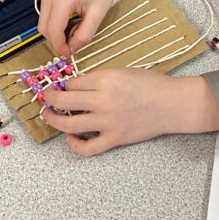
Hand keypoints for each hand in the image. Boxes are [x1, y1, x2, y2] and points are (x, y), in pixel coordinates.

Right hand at [37, 0, 158, 55]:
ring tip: (74, 33)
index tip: (69, 54)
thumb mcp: (98, 15)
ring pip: (43, 22)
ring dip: (56, 32)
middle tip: (73, 46)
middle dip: (57, 40)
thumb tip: (72, 50)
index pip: (53, 30)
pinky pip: (46, 13)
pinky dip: (55, 22)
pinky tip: (70, 23)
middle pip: (44, 28)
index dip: (60, 46)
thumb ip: (83, 35)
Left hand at [42, 70, 218, 155]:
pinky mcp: (114, 139)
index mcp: (105, 80)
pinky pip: (87, 147)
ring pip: (68, 125)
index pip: (71, 83)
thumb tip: (75, 87)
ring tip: (49, 117)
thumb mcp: (122, 72)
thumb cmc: (151, 85)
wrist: (172, 104)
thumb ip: (99, 79)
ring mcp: (107, 122)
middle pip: (63, 102)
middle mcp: (103, 101)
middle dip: (49, 99)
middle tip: (47, 98)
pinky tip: (71, 137)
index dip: (62, 85)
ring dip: (53, 120)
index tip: (59, 86)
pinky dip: (74, 145)